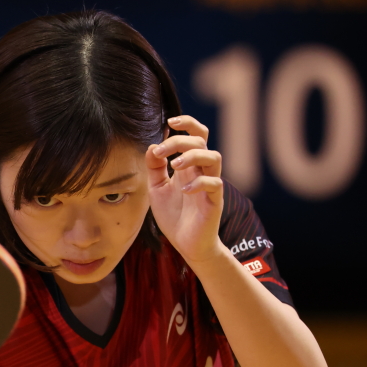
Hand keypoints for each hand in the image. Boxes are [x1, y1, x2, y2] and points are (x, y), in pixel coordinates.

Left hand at [146, 115, 227, 265]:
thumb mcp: (157, 189)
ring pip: (214, 157)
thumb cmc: (174, 216)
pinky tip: (184, 191)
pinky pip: (215, 185)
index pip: (196, 135)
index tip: (169, 121)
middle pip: (201, 141)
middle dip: (180, 140)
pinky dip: (199, 183)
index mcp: (189, 166)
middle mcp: (202, 171)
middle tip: (161, 151)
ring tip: (174, 166)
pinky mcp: (214, 202)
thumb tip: (152, 146)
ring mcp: (210, 185)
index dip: (187, 123)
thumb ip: (154, 168)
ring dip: (193, 156)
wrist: (187, 244)